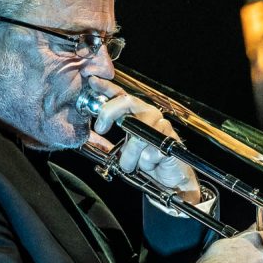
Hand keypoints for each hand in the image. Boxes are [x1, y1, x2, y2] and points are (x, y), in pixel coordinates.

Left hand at [87, 76, 200, 203]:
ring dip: (130, 156)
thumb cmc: (147, 164)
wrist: (170, 180)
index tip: (93, 81)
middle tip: (101, 128)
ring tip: (132, 166)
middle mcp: (149, 115)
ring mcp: (161, 126)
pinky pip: (150, 152)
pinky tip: (152, 165)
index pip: (121, 96)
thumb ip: (108, 142)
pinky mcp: (171, 140)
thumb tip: (91, 135)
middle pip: (127, 101)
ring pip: (137, 136)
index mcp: (136, 115)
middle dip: (109, 112)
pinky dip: (146, 164)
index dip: (107, 87)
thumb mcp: (122, 150)